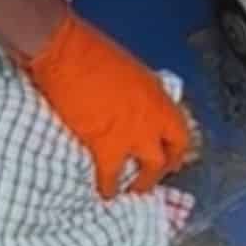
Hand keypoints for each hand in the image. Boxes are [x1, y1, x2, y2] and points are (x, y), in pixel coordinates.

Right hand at [22, 12, 190, 197]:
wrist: (65, 53)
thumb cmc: (91, 52)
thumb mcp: (130, 72)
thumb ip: (139, 95)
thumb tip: (134, 108)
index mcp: (158, 96)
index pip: (180, 131)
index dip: (177, 150)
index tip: (173, 159)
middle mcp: (153, 117)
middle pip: (169, 154)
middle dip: (162, 171)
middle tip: (152, 179)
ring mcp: (133, 134)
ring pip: (149, 170)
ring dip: (142, 184)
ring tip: (132, 192)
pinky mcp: (106, 145)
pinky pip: (112, 175)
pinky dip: (109, 187)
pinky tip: (105, 192)